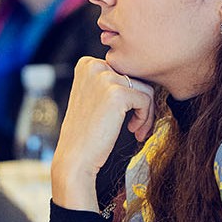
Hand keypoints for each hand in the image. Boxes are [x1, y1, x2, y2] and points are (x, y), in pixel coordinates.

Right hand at [50, 57, 155, 211]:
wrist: (75, 158)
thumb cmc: (86, 133)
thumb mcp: (93, 98)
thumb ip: (110, 83)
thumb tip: (144, 78)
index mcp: (87, 64)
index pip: (124, 71)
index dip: (130, 95)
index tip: (125, 116)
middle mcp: (94, 66)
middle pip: (136, 78)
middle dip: (141, 104)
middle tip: (136, 127)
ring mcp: (105, 78)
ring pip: (145, 89)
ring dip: (146, 113)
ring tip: (136, 130)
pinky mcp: (117, 94)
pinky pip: (146, 100)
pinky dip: (145, 118)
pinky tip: (133, 131)